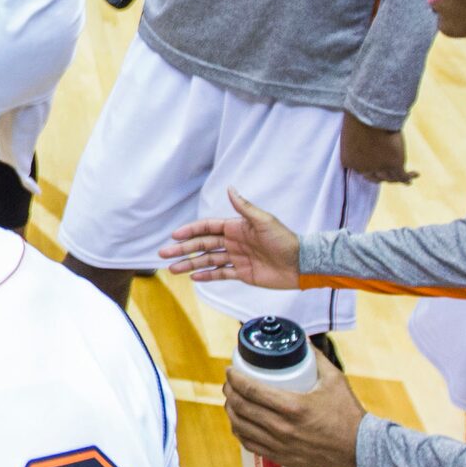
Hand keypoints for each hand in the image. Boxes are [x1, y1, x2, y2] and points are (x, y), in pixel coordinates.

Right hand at [159, 189, 303, 289]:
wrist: (301, 264)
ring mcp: (237, 258)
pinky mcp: (242, 273)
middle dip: (182, 249)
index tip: (175, 236)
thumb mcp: (264, 221)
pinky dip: (207, 276)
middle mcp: (233, 242)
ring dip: (190, 264)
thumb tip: (229, 188)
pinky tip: (194, 277)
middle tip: (164, 254)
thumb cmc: (285, 240)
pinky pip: (221, 274)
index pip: (207, 227)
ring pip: (207, 260)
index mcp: (236, 227)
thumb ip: (244, 207)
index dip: (190, 231)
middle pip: (202, 245)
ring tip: (173, 269)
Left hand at [224, 352, 366, 466]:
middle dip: (230, 392)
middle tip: (230, 383)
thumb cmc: (348, 414)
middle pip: (242, 407)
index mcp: (293, 406)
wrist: (359, 450)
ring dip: (231, 411)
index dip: (235, 378)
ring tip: (232, 401)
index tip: (230, 370)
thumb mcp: (335, 380)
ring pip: (241, 427)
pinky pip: (250, 444)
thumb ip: (317, 359)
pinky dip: (240, 432)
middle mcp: (282, 427)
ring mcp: (280, 445)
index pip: (251, 390)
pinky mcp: (282, 457)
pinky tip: (240, 424)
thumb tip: (303, 342)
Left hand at [340, 113, 416, 184]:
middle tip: (387, 176)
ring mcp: (379, 167)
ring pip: (391, 178)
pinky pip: (403, 175)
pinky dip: (409, 176)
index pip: (360, 170)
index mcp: (348, 160)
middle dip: (381, 177)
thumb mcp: (352, 130)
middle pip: (375, 177)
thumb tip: (363, 131)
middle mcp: (363, 168)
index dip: (368, 170)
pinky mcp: (394, 163)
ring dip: (398, 178)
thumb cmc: (357, 117)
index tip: (373, 168)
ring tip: (406, 179)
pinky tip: (416, 174)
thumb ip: (356, 138)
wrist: (369, 115)